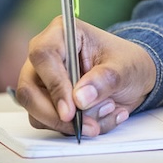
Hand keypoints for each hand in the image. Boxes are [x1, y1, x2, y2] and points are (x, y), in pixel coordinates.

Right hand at [16, 16, 156, 136]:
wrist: (133, 77)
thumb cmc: (127, 62)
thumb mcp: (125, 67)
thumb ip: (104, 80)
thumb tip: (80, 98)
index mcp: (61, 33)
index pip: (44, 56)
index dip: (55, 85)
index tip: (71, 111)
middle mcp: (45, 56)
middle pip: (29, 89)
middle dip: (56, 114)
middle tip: (86, 126)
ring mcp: (42, 81)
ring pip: (37, 112)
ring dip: (72, 123)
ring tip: (107, 109)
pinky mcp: (47, 102)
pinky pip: (50, 124)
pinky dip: (77, 129)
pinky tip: (101, 118)